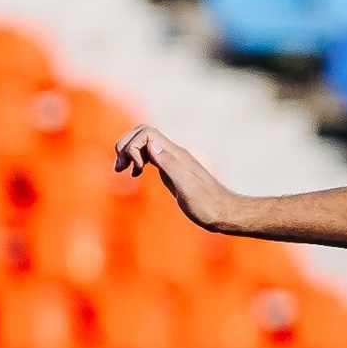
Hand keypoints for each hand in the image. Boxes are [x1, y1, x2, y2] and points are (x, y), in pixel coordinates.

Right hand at [115, 124, 238, 232]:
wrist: (226, 214)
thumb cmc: (207, 206)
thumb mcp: (187, 188)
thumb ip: (170, 164)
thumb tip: (151, 143)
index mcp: (176, 155)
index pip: (147, 133)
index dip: (133, 146)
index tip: (135, 169)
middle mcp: (174, 155)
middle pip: (143, 134)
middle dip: (127, 146)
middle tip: (120, 168)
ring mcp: (174, 162)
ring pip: (146, 144)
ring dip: (130, 153)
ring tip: (122, 171)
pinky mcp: (174, 171)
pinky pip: (152, 156)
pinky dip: (138, 161)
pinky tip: (135, 174)